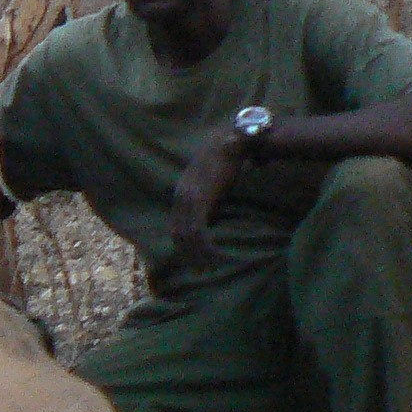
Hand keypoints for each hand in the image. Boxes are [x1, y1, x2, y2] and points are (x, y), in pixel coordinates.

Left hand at [169, 129, 247, 268]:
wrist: (235, 140)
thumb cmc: (229, 159)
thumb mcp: (215, 184)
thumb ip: (210, 202)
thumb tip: (212, 221)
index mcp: (182, 192)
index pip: (176, 225)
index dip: (183, 245)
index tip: (193, 260)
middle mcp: (181, 196)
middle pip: (177, 233)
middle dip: (188, 254)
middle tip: (200, 271)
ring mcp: (189, 198)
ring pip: (187, 235)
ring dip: (198, 254)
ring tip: (209, 268)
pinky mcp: (201, 199)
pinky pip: (198, 230)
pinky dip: (206, 246)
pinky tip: (216, 256)